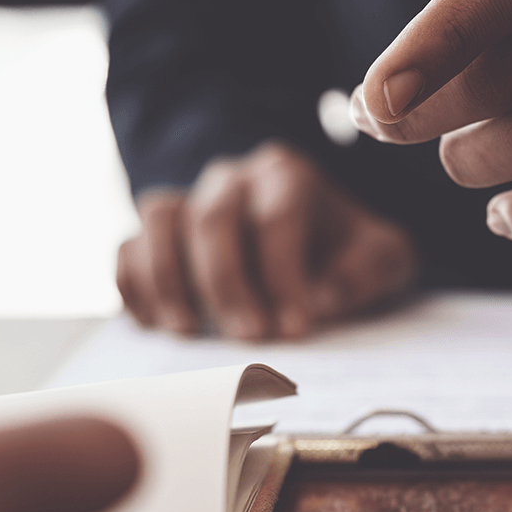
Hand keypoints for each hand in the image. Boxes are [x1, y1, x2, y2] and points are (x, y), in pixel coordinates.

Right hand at [116, 142, 416, 340]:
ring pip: (158, 219)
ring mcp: (187, 202)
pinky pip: (126, 247)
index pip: (277, 215)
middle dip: (227, 282)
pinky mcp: (154, 236)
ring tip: (189, 333)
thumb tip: (322, 296)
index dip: (283, 273)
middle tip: (248, 337)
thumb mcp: (384, 259)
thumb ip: (370, 269)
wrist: (315, 252)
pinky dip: (133, 285)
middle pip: (212, 217)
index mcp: (285, 175)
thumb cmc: (347, 256)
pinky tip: (155, 324)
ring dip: (168, 279)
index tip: (295, 328)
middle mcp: (230, 179)